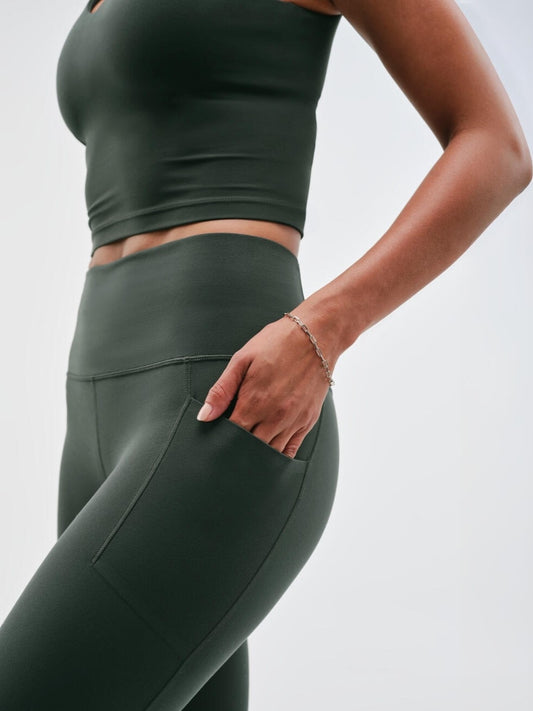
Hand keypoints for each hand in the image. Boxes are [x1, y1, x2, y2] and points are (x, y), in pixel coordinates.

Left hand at [196, 313, 334, 457]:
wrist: (318, 335)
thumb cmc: (277, 343)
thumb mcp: (242, 359)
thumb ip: (222, 390)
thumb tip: (204, 417)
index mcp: (254, 402)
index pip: (232, 435)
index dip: (221, 439)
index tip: (215, 437)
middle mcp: (274, 417)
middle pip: (250, 448)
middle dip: (237, 449)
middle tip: (227, 445)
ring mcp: (293, 421)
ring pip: (270, 453)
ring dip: (256, 454)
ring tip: (245, 448)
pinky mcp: (308, 421)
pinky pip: (291, 450)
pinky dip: (278, 456)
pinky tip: (268, 451)